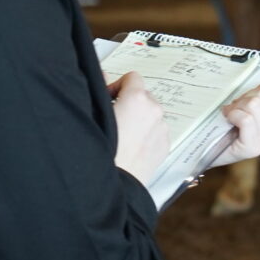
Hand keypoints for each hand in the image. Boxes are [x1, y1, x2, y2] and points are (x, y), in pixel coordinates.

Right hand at [107, 71, 172, 187]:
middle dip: (130, 103)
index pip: (133, 77)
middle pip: (143, 96)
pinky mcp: (165, 146)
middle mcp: (154, 111)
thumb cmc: (100, 151)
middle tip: (114, 119)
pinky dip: (147, 134)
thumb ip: (99, 89)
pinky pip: (157, 131)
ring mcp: (162, 129)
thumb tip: (103, 76)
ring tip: (123, 137)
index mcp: (137, 99)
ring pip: (151, 115)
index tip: (109, 99)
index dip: (118, 86)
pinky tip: (132, 147)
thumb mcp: (94, 115)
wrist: (113, 183)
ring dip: (140, 119)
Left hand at [211, 76, 259, 166]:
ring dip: (237, 106)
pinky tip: (228, 119)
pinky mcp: (253, 148)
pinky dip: (233, 115)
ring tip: (230, 113)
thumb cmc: (228, 120)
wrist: (207, 146)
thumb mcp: (247, 100)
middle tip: (235, 106)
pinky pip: (246, 119)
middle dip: (246, 95)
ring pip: (255, 105)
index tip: (248, 94)